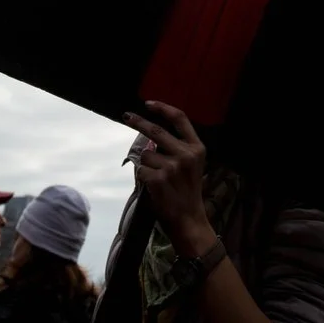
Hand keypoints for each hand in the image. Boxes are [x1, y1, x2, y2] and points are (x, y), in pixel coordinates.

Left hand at [124, 100, 213, 254]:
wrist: (189, 219)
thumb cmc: (187, 192)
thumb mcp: (192, 165)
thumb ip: (176, 148)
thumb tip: (149, 135)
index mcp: (197, 148)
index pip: (180, 119)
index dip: (163, 108)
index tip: (149, 103)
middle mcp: (186, 154)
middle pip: (156, 130)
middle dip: (138, 121)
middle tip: (126, 116)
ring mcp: (171, 167)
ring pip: (145, 154)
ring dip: (146, 164)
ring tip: (159, 179)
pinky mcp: (158, 179)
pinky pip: (141, 170)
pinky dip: (143, 177)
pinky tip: (155, 187)